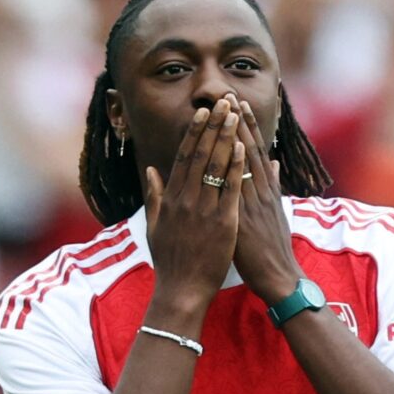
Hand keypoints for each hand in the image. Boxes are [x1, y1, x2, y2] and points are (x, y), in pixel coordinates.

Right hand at [145, 98, 246, 312]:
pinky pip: (230, 189)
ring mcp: (204, 210)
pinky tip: (242, 148)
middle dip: (213, 126)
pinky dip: (235, 167)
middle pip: (201, 155)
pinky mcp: (222, 223)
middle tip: (222, 103)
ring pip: (215, 166)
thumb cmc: (170, 261)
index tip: (202, 113)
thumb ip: (154, 196)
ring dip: (226, 138)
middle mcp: (186, 200)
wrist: (181, 291)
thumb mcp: (154, 226)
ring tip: (235, 116)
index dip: (194, 133)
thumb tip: (150, 171)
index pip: (184, 157)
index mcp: (171, 199)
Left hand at [228, 93, 304, 304]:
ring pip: (245, 162)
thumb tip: (276, 164)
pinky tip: (230, 148)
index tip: (237, 103)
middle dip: (239, 121)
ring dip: (236, 134)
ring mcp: (254, 203)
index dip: (246, 126)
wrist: (280, 276)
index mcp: (266, 190)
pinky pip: (239, 188)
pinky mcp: (246, 218)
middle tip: (230, 94)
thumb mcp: (277, 213)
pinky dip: (235, 167)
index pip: (255, 151)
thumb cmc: (274, 248)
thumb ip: (274, 187)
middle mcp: (261, 191)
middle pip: (250, 148)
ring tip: (227, 110)